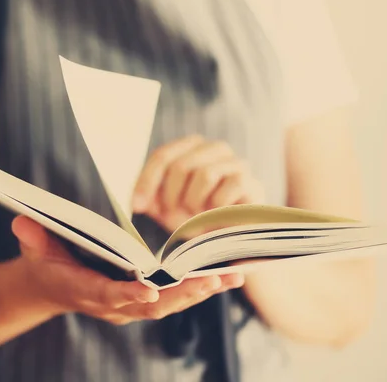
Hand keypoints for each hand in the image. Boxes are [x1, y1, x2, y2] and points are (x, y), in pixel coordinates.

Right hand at [12, 216, 244, 324]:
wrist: (49, 286)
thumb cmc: (44, 262)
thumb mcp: (34, 247)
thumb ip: (32, 237)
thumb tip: (22, 221)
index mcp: (85, 290)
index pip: (108, 295)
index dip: (128, 294)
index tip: (150, 289)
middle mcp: (112, 304)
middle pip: (151, 305)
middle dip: (183, 294)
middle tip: (212, 279)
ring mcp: (129, 305)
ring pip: (170, 304)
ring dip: (200, 291)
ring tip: (231, 276)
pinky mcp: (142, 300)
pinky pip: (174, 297)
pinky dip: (199, 288)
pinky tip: (225, 276)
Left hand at [132, 135, 264, 233]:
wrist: (227, 239)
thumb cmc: (195, 218)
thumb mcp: (165, 206)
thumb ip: (149, 196)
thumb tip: (136, 202)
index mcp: (192, 147)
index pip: (162, 155)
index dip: (147, 182)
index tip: (138, 206)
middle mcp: (216, 149)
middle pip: (181, 165)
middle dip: (171, 196)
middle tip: (172, 214)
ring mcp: (236, 163)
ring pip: (204, 175)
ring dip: (194, 203)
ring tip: (198, 215)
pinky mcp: (250, 182)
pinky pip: (225, 191)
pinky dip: (216, 210)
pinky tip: (218, 216)